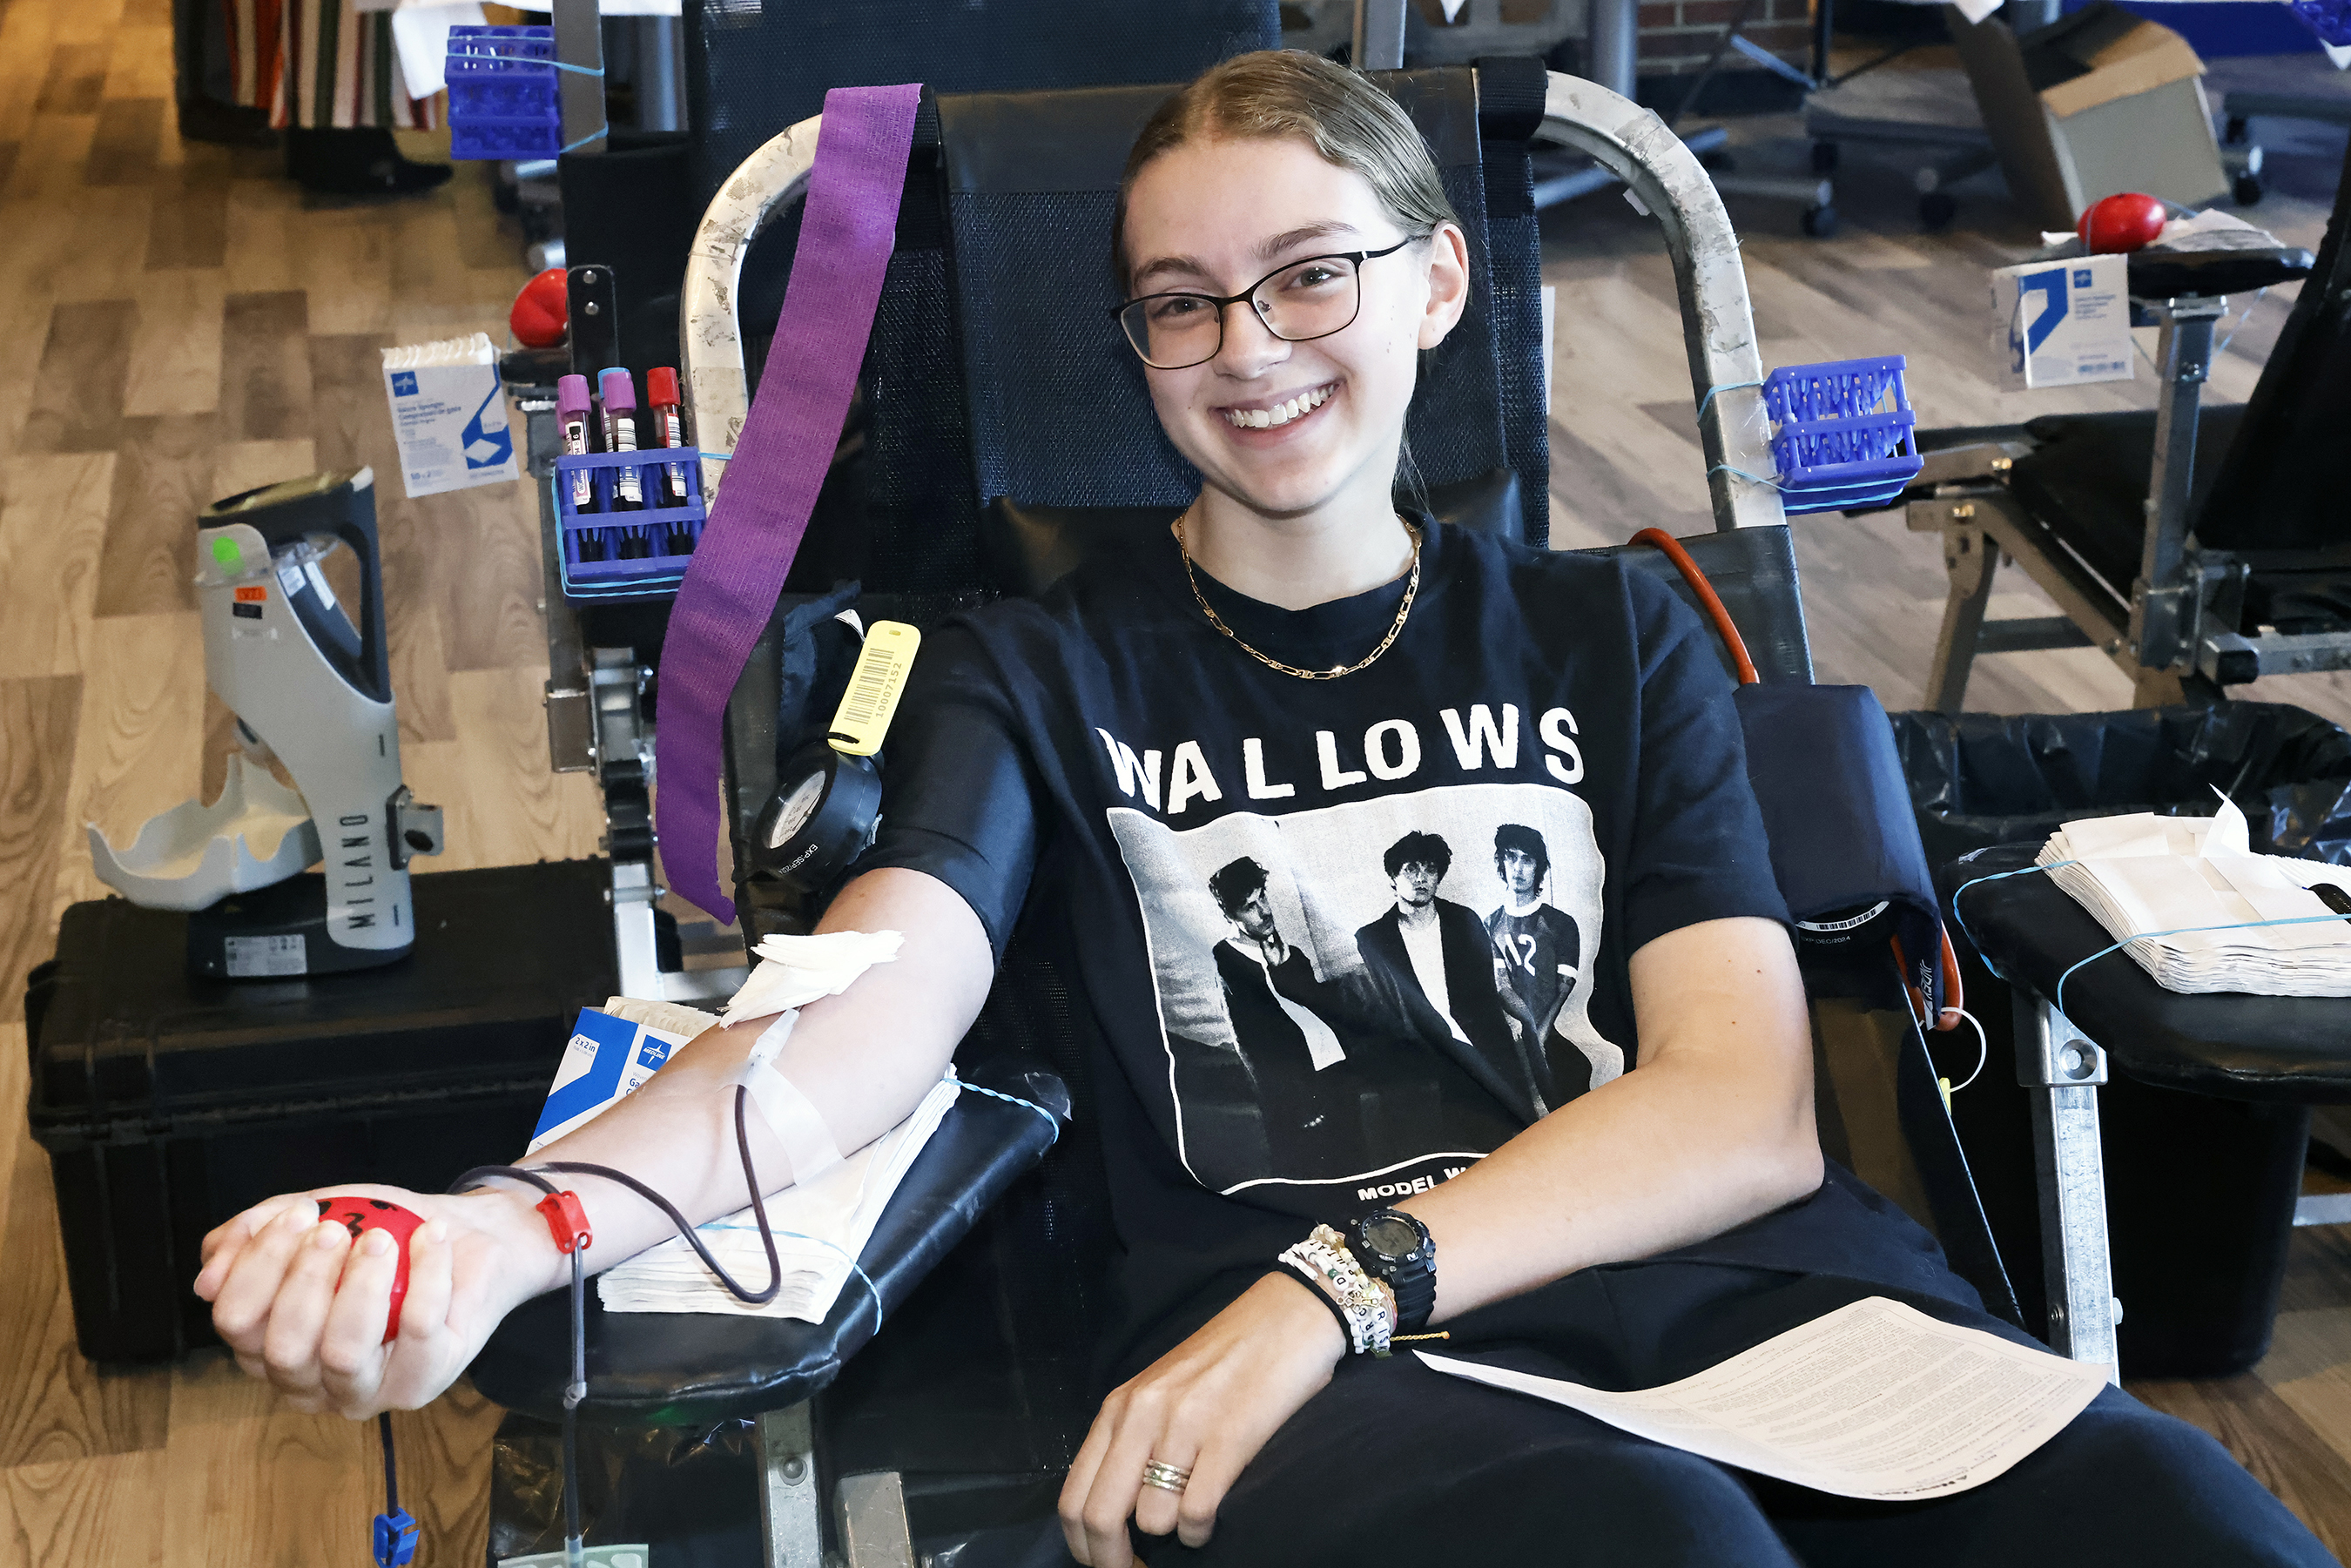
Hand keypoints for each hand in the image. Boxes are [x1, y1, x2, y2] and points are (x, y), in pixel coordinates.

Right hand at [194, 1184, 558, 1417]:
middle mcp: (309, 1383)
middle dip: (305, 1278)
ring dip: (359, 1287)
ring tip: (380, 1240)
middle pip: (283, 1347)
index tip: (299, 1213)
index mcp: (268, 1348)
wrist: (465, 1238)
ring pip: (343, 1355)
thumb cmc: (381, 1231)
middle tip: (335, 1228)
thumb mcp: (312, 1217)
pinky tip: (430, 1238)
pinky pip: (417, 1331)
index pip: (236, 1322)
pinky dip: (425, 1274)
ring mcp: (366, 1391)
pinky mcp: (422, 1381)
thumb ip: (252, 1236)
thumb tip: (206, 1281)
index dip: (256, 1265)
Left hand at [1059, 1273, 1345, 1566]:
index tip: (1109, 1564)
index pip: (1072, 1499)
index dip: (1084, 1549)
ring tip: (1190, 1522)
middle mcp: (1141, 1415)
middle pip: (1099, 1518)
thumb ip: (1131, 1441)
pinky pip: (1196, 1512)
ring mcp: (1184, 1425)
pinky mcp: (1229, 1435)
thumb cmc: (1227, 1360)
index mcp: (1118, 1408)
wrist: (1288, 1316)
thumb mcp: (1160, 1393)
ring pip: (1151, 1520)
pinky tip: (1212, 1519)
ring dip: (1171, 1537)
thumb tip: (1114, 1514)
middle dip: (1115, 1562)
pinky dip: (1201, 1532)